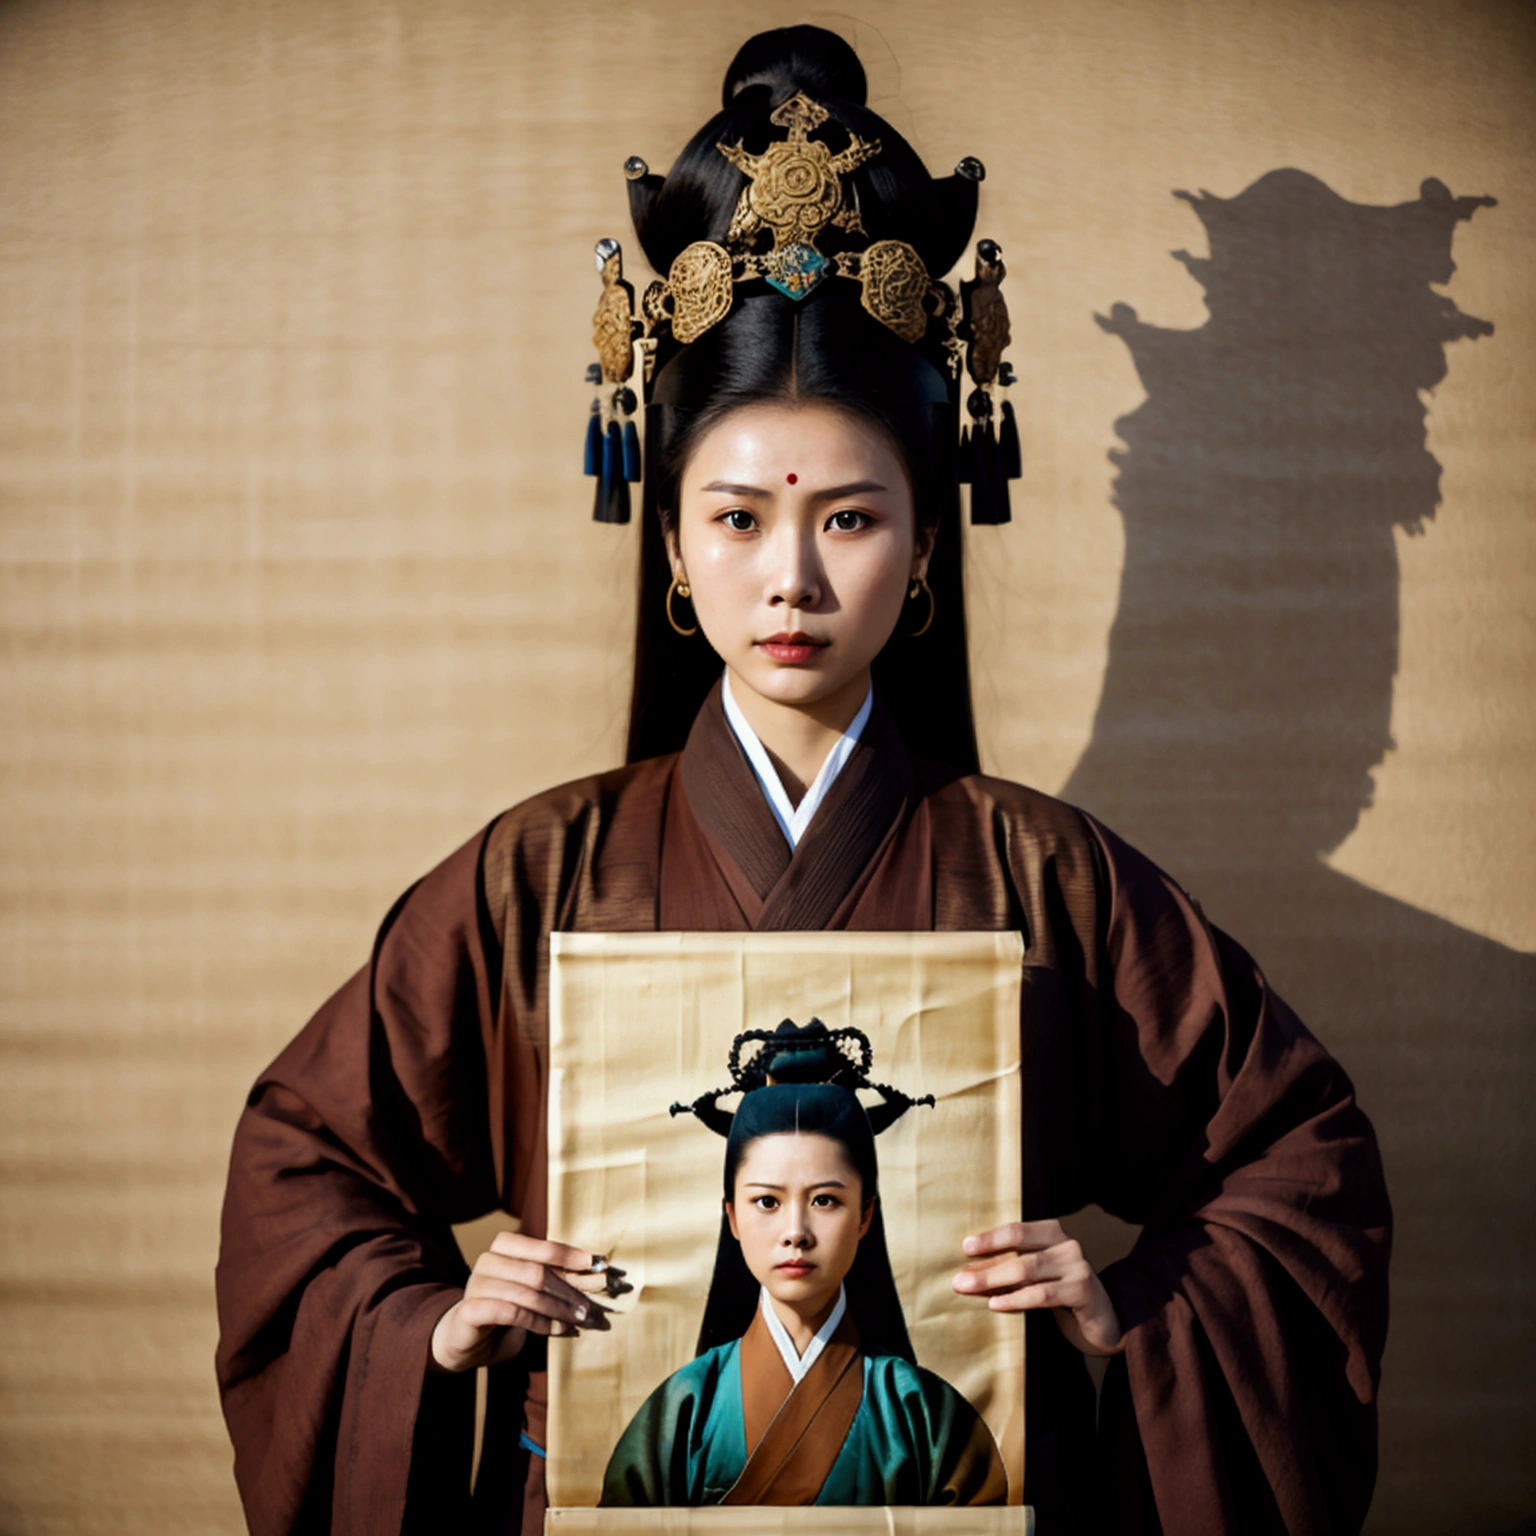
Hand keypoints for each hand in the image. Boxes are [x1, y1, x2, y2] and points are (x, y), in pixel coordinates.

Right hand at [428, 1234, 621, 1374]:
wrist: (467, 1337)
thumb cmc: (508, 1307)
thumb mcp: (538, 1290)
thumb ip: (563, 1279)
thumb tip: (598, 1271)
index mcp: (504, 1246)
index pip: (543, 1247)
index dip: (570, 1256)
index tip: (596, 1265)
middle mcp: (488, 1260)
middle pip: (537, 1272)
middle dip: (568, 1291)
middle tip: (589, 1308)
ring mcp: (477, 1284)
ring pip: (526, 1293)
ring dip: (557, 1309)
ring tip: (578, 1320)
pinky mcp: (470, 1309)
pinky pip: (512, 1313)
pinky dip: (540, 1323)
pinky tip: (558, 1330)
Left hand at [953, 1220, 1124, 1356]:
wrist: (1103, 1322)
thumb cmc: (1061, 1294)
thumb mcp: (1036, 1276)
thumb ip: (1011, 1267)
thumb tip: (968, 1271)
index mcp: (1054, 1233)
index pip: (1017, 1231)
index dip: (990, 1238)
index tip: (964, 1247)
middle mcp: (1068, 1245)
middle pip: (1019, 1251)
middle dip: (986, 1265)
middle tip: (958, 1279)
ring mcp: (1077, 1267)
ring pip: (1028, 1270)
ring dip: (994, 1280)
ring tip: (969, 1289)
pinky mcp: (1083, 1291)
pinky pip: (1042, 1294)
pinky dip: (1016, 1299)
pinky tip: (996, 1304)